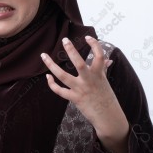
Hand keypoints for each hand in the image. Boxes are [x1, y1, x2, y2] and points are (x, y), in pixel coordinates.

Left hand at [41, 35, 129, 152]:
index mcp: (99, 74)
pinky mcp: (75, 98)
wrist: (107, 115)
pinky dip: (52, 84)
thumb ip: (103, 69)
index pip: (99, 55)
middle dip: (71, 50)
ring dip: (51, 65)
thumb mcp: (105, 81)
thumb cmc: (106, 97)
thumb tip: (108, 60)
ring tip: (44, 56)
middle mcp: (89, 80)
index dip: (94, 45)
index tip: (88, 37)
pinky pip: (60, 90)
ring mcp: (81, 89)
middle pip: (79, 63)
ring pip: (63, 76)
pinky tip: (47, 77)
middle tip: (64, 40)